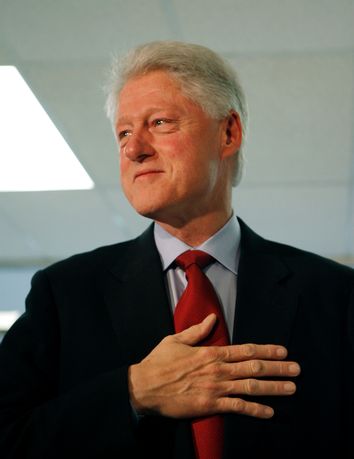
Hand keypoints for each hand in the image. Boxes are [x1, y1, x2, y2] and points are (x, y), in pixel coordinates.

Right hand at [128, 313, 300, 418]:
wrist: (144, 387)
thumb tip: (213, 318)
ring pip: (250, 388)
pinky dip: (255, 410)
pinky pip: (237, 408)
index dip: (266, 351)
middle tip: (296, 369)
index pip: (245, 350)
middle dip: (277, 368)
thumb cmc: (159, 362)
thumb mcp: (176, 340)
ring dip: (273, 388)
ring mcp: (215, 388)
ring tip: (291, 388)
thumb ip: (197, 331)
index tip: (283, 351)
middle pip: (254, 368)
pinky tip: (269, 412)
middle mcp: (218, 369)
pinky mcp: (210, 405)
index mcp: (211, 353)